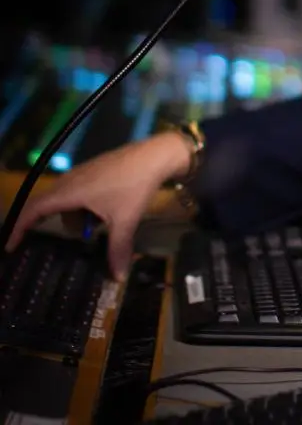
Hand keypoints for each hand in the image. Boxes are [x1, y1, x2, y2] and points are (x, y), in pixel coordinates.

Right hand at [4, 132, 192, 280]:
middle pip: (47, 204)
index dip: (20, 227)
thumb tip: (117, 278)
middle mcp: (70, 180)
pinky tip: (103, 214)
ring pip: (65, 199)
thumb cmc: (135, 186)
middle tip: (52, 243)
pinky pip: (77, 191)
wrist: (155, 155)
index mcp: (70, 191)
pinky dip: (82, 206)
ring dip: (74, 216)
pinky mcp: (94, 170)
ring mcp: (82, 172)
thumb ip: (117, 249)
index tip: (11, 246)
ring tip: (94, 229)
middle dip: (48, 224)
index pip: (34, 209)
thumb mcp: (125, 220)